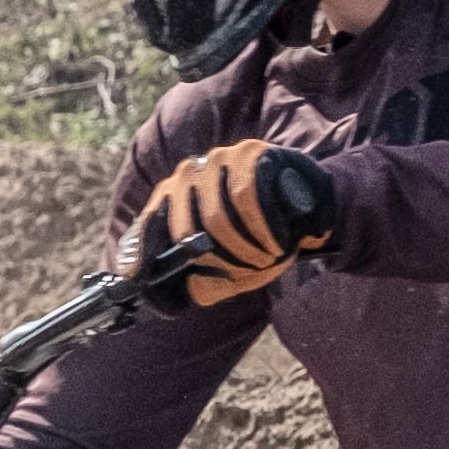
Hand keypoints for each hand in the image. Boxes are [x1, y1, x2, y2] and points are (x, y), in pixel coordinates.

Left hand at [122, 139, 338, 307]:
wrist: (310, 207)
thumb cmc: (263, 239)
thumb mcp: (233, 268)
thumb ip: (206, 283)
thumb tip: (186, 294)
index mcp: (175, 200)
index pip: (148, 225)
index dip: (141, 254)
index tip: (137, 279)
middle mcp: (188, 176)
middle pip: (185, 232)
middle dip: (219, 263)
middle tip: (248, 272)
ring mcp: (215, 161)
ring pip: (217, 219)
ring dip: (245, 250)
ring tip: (267, 257)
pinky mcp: (247, 153)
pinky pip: (246, 199)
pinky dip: (262, 229)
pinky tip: (277, 241)